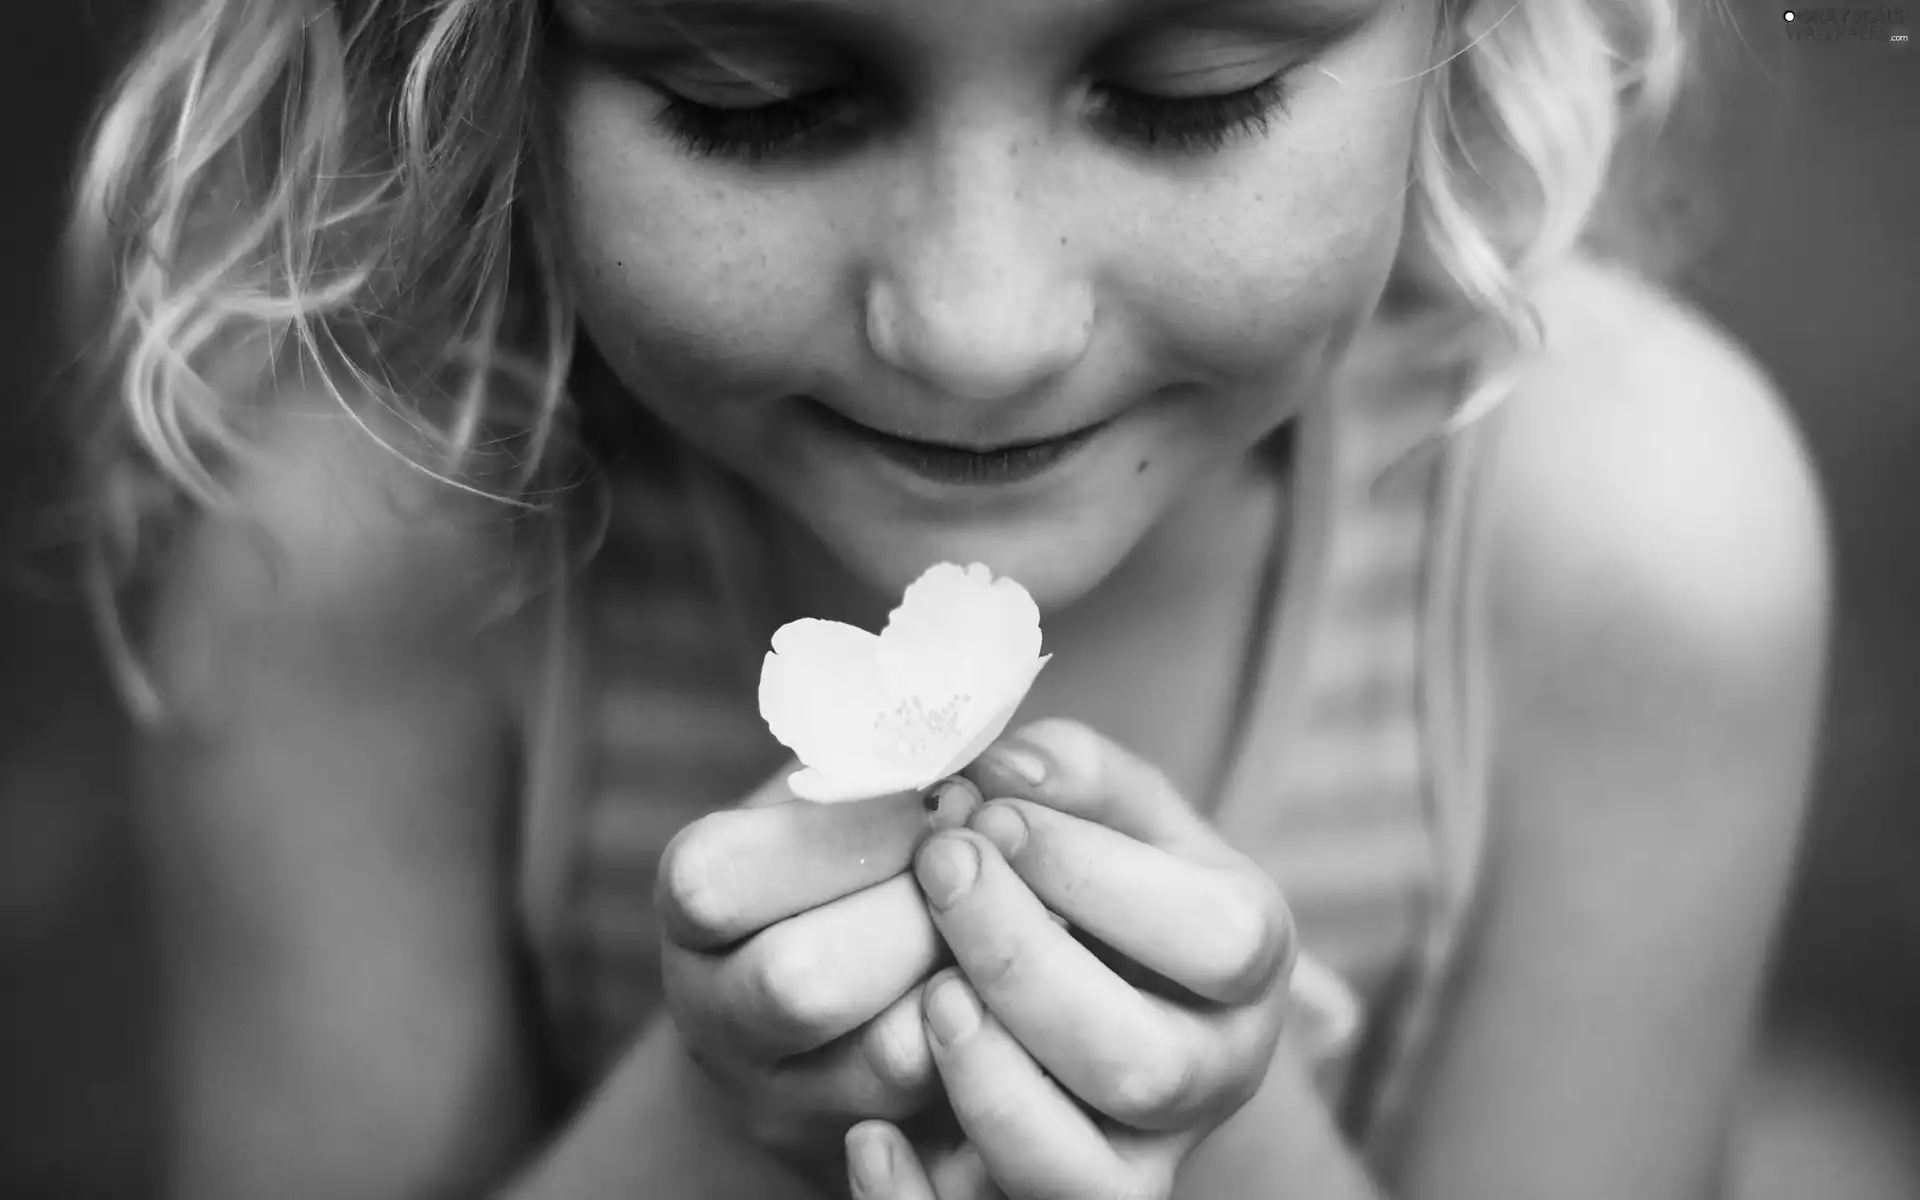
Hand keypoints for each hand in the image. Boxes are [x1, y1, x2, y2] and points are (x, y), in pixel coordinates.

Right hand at [654, 763, 982, 1174]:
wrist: (870, 959)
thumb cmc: (876, 835)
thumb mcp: (873, 773)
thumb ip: (935, 750)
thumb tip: (1003, 773)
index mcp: (694, 894)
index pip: (719, 881)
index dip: (843, 832)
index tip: (942, 797)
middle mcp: (712, 1010)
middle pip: (800, 982)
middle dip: (918, 910)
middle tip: (986, 860)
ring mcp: (783, 1095)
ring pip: (887, 1055)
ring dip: (971, 967)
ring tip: (1020, 908)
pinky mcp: (868, 1139)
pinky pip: (954, 1093)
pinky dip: (1003, 1020)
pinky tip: (1021, 969)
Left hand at [850, 719, 1295, 1199]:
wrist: (1092, 970)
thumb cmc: (1098, 870)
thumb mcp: (1114, 806)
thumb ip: (1074, 774)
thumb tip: (1006, 770)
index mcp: (1247, 959)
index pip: (1216, 941)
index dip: (1094, 876)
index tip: (987, 816)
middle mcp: (1216, 1074)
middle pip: (1143, 1065)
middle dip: (1023, 965)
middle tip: (939, 873)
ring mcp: (1141, 1158)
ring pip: (1082, 1176)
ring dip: (990, 1083)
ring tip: (929, 993)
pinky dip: (920, 1199)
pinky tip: (867, 1136)